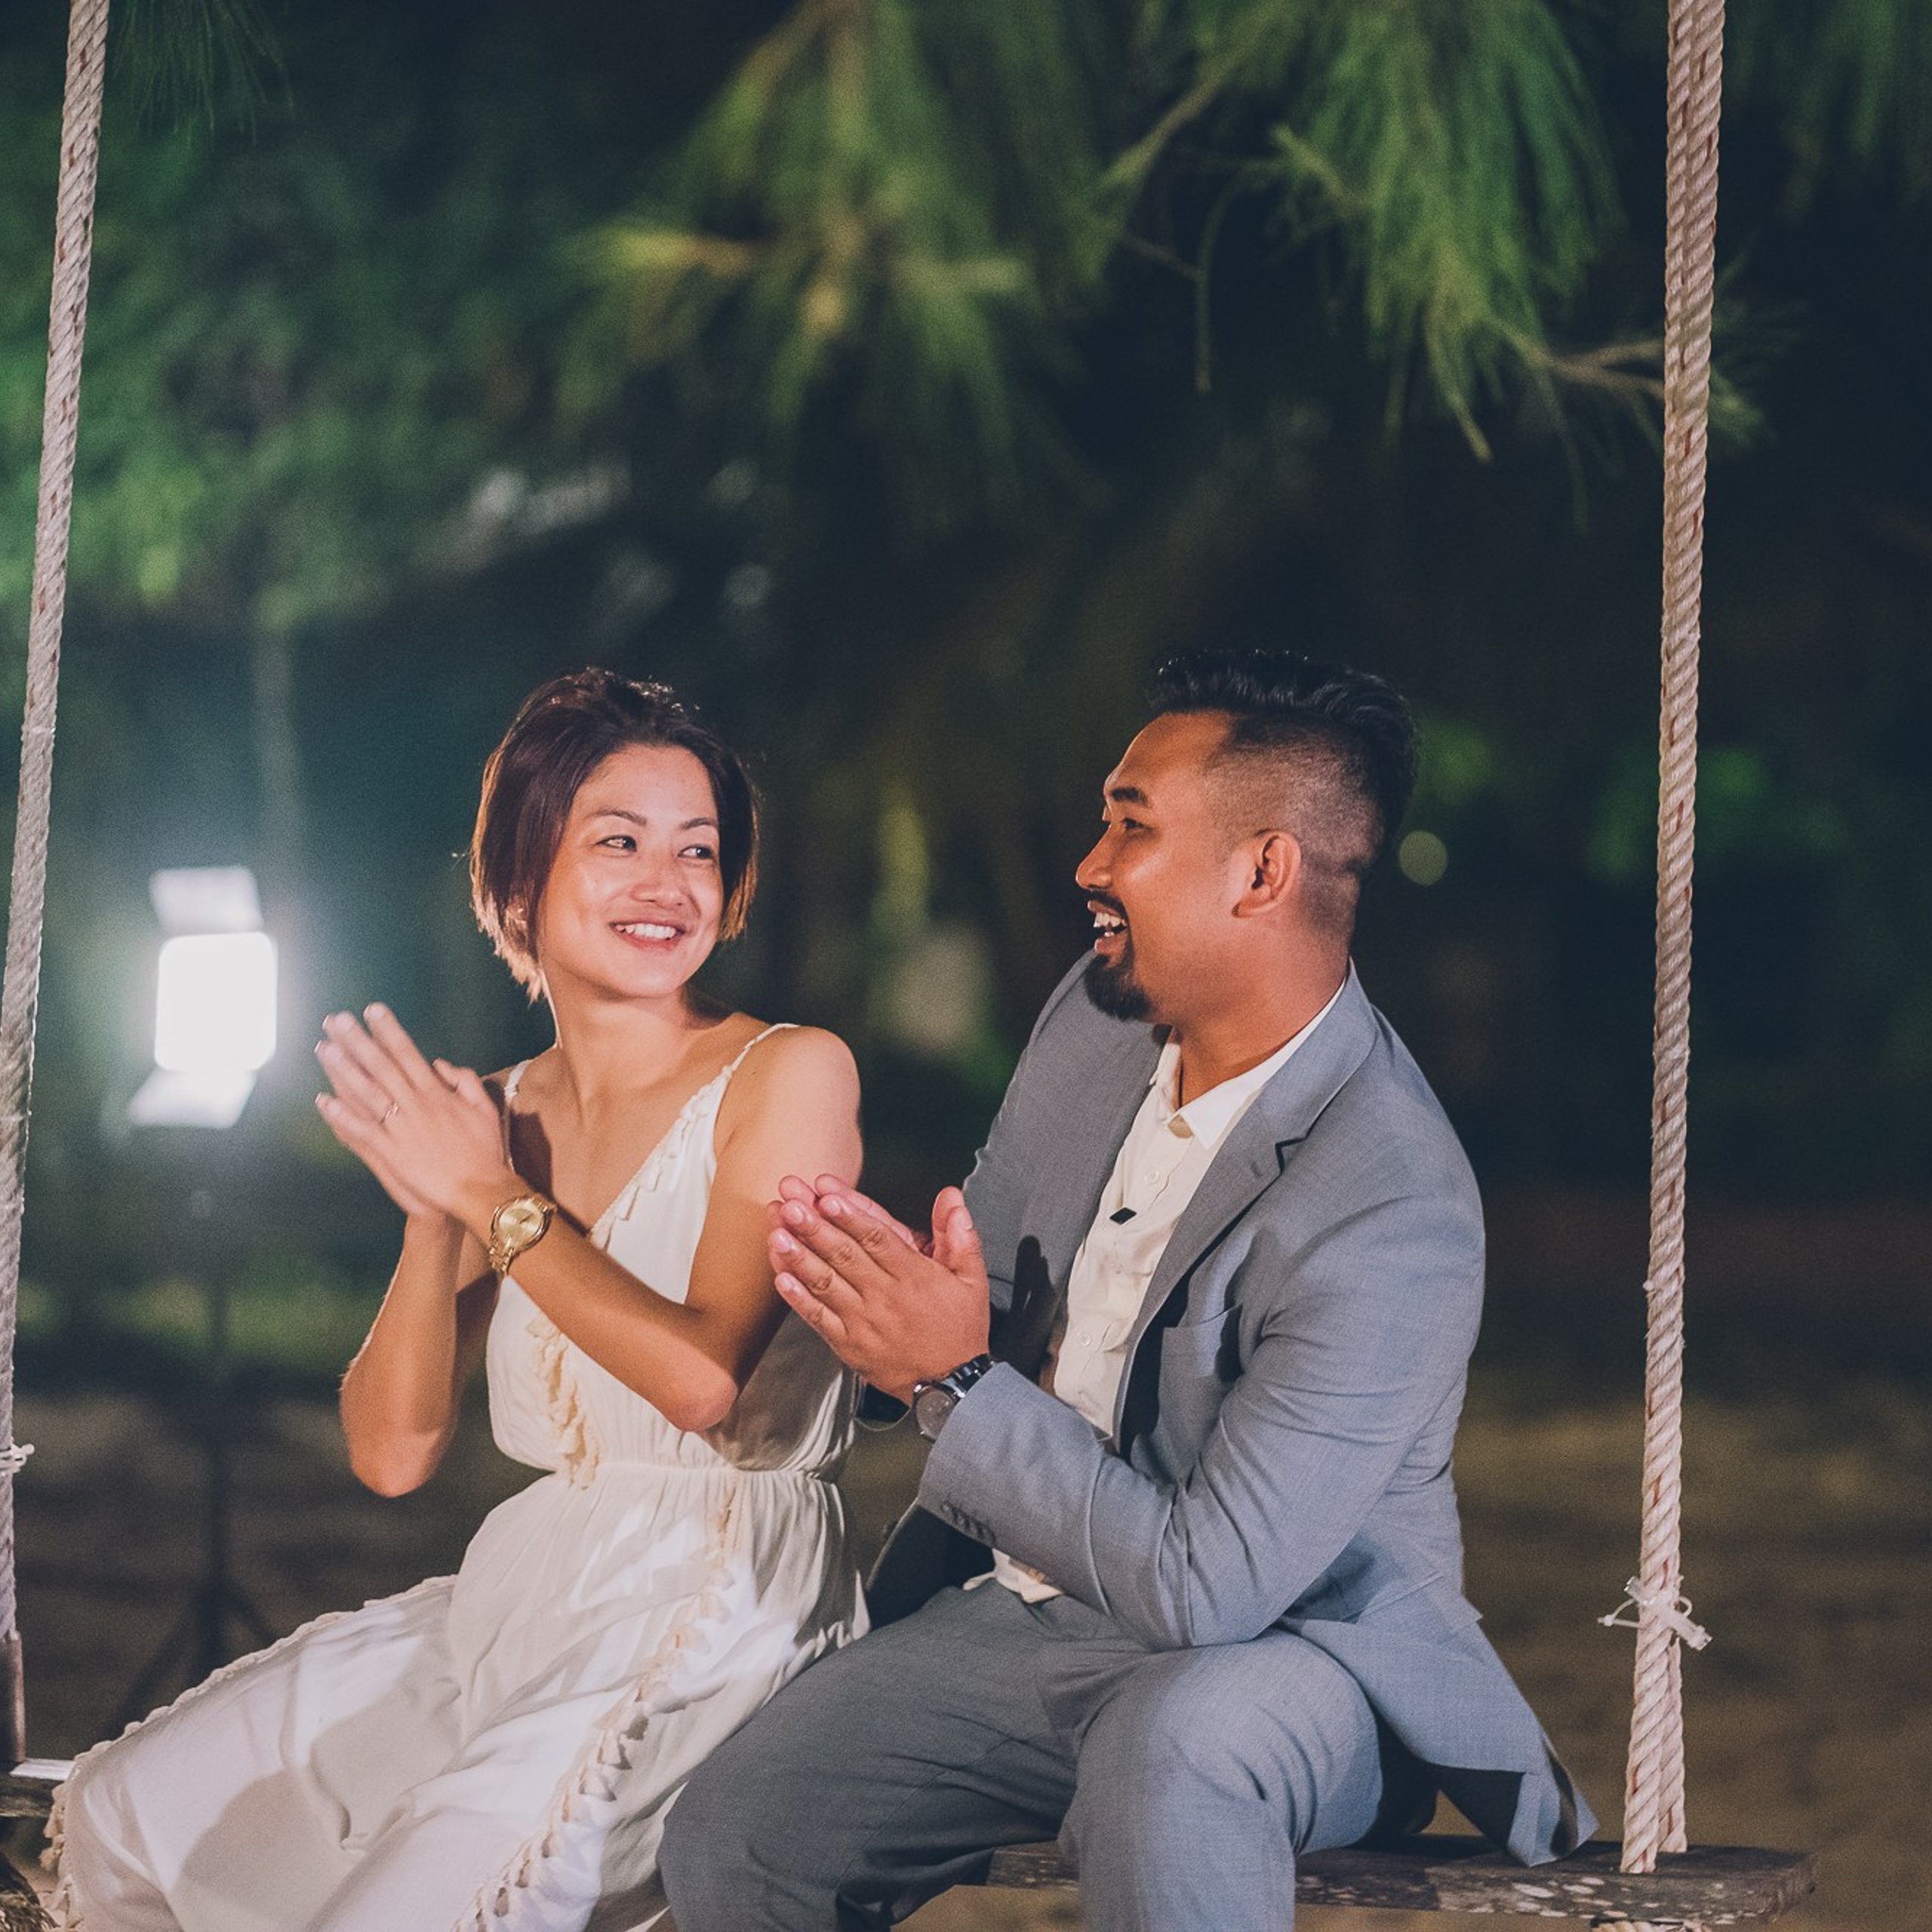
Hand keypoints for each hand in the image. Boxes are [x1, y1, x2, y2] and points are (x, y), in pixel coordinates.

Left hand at [316, 1005, 517, 1229]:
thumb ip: (465, 1081)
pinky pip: (361, 1131)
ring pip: (367, 1093)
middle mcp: (416, 1105)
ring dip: (344, 1070)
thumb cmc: (485, 1150)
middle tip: (336, 1020)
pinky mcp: (391, 1153)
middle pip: (382, 1067)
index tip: (373, 1010)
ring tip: (324, 1049)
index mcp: (437, 1093)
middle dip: (358, 1041)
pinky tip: (323, 1100)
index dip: (389, 1031)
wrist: (480, 1190)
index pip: (408, 1054)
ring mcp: (401, 1129)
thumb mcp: (484, 1108)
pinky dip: (341, 1116)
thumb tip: (439, 1064)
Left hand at [767, 1179, 989, 1402]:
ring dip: (799, 1257)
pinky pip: (819, 1318)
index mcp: (913, 1276)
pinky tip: (782, 1279)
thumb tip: (951, 1197)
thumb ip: (960, 1235)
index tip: (827, 1195)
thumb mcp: (973, 1280)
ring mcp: (863, 1321)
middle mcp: (885, 1296)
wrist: (952, 1385)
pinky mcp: (849, 1344)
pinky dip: (798, 1299)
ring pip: (826, 1283)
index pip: (877, 1239)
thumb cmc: (960, 1330)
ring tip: (778, 1234)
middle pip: (844, 1255)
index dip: (850, 1216)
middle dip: (814, 1227)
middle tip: (791, 1204)